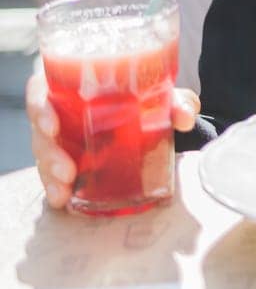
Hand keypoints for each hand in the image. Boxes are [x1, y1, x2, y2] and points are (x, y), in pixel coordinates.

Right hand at [27, 70, 200, 209]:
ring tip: (66, 186)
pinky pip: (52, 176)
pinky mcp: (67, 164)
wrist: (151, 123)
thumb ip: (177, 102)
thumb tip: (184, 117)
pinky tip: (62, 199)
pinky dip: (55, 188)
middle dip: (48, 151)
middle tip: (67, 169)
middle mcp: (62, 114)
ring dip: (50, 173)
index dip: (39, 106)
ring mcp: (62, 141)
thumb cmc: (147, 100)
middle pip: (40, 129)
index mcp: (74, 88)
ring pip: (44, 155)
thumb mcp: (164, 97)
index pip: (41, 91)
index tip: (51, 124)